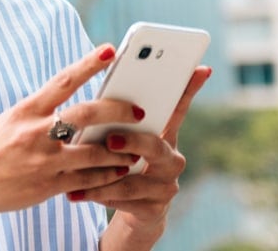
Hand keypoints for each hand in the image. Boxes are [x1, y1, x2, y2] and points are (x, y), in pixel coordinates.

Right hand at [0, 44, 145, 218]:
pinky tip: (120, 171)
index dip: (88, 64)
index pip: (62, 81)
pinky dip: (108, 175)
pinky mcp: (48, 186)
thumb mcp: (9, 122)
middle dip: (118, 111)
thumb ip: (40, 114)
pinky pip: (88, 179)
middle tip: (139, 111)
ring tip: (136, 149)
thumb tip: (76, 107)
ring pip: (95, 151)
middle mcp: (35, 132)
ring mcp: (43, 160)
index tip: (111, 50)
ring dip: (120, 150)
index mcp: (24, 111)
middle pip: (86, 113)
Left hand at [77, 65, 212, 235]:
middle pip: (155, 145)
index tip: (201, 68)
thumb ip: (112, 121)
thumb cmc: (118, 161)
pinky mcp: (154, 209)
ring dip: (103, 177)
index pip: (178, 107)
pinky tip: (78, 193)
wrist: (132, 209)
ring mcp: (166, 185)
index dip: (190, 88)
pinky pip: (124, 201)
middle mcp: (171, 158)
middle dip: (132, 141)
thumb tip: (96, 98)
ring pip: (134, 179)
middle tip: (110, 140)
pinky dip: (99, 195)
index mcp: (162, 134)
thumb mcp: (117, 139)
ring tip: (77, 177)